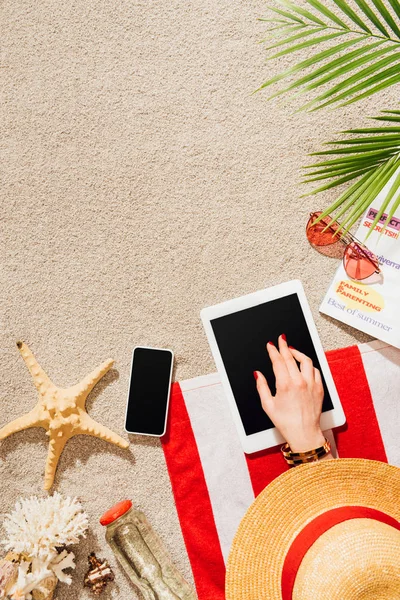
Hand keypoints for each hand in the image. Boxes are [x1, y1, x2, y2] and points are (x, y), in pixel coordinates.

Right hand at [254, 334, 325, 452]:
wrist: (304, 433)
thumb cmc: (286, 422)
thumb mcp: (268, 405)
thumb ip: (261, 387)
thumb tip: (258, 375)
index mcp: (285, 385)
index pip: (278, 361)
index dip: (273, 351)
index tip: (270, 345)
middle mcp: (299, 382)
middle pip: (291, 357)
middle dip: (284, 346)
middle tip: (281, 340)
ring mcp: (311, 384)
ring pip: (306, 361)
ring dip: (298, 353)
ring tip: (292, 350)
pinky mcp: (319, 389)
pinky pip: (315, 371)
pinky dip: (309, 365)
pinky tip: (304, 365)